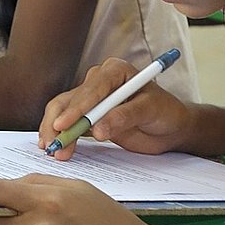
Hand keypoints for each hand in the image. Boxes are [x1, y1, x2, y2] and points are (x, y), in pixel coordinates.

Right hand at [39, 57, 194, 160]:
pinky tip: (56, 149)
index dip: (75, 109)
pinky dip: (62, 136)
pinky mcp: (88, 115)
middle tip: (55, 147)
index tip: (63, 126)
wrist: (170, 127)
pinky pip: (68, 124)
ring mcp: (91, 98)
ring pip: (63, 112)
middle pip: (69, 100)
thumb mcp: (150, 111)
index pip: (90, 89)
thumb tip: (97, 129)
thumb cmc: (165, 112)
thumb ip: (125, 117)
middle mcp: (98, 80)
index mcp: (114, 71)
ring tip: (55, 153)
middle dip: (59, 124)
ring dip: (56, 133)